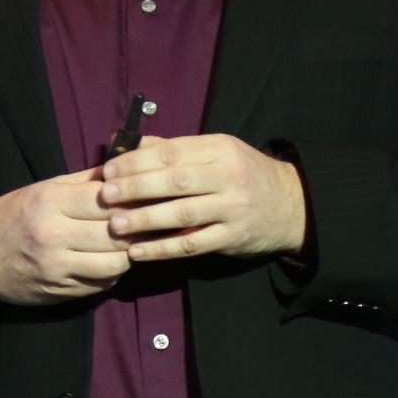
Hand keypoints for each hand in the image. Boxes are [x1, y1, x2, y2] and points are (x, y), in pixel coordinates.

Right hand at [0, 166, 131, 307]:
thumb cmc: (12, 215)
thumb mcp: (43, 188)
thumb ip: (84, 180)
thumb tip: (123, 166)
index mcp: (48, 203)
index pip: (105, 199)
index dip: (128, 198)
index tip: (139, 197)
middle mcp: (52, 235)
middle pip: (115, 233)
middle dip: (135, 227)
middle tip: (145, 221)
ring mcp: (56, 268)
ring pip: (114, 263)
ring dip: (128, 253)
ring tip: (129, 242)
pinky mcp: (59, 292)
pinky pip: (101, 284)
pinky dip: (112, 272)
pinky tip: (109, 260)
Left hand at [96, 134, 308, 262]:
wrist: (290, 204)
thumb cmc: (243, 173)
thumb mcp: (217, 151)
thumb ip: (176, 149)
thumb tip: (132, 145)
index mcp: (220, 149)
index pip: (172, 152)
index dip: (138, 162)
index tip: (109, 170)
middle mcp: (228, 177)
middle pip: (176, 181)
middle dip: (137, 188)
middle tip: (106, 195)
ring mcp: (232, 209)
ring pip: (183, 214)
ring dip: (146, 220)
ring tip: (116, 225)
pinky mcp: (232, 238)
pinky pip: (193, 245)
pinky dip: (163, 250)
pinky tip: (138, 252)